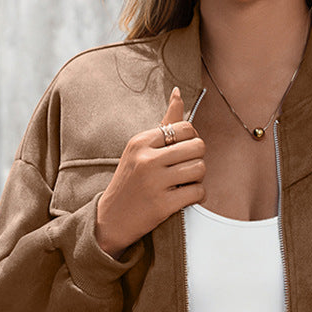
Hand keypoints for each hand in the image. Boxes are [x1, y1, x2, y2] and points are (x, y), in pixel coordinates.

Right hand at [95, 86, 206, 256]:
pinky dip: (197, 196)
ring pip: (200, 169)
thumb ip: (163, 123)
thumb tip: (177, 92)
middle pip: (198, 147)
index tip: (182, 152)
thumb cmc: (130, 181)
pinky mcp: (163, 205)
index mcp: (141, 141)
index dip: (191, 140)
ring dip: (198, 178)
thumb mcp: (140, 149)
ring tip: (185, 184)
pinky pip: (198, 192)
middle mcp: (147, 159)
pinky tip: (185, 198)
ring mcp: (154, 182)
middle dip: (197, 159)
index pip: (185, 127)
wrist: (111, 219)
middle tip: (186, 169)